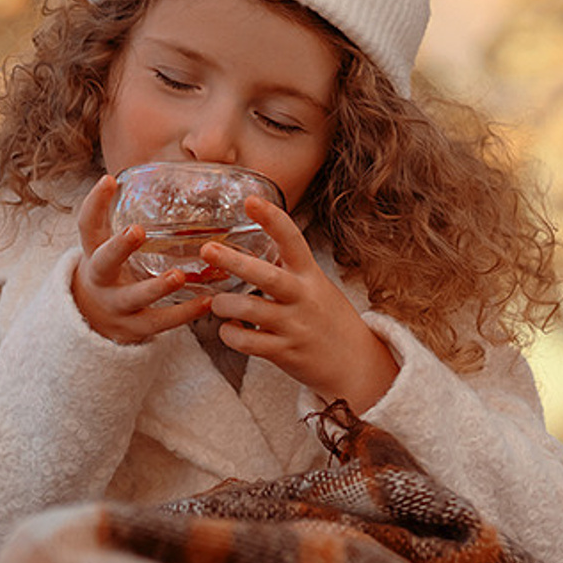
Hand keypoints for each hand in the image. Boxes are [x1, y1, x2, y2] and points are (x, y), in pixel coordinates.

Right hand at [70, 174, 213, 345]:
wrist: (93, 320)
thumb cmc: (113, 270)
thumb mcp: (109, 245)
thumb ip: (129, 218)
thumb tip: (170, 171)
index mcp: (93, 252)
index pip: (86, 225)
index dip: (94, 203)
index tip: (108, 179)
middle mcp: (100, 278)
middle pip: (105, 262)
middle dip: (120, 247)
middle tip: (137, 231)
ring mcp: (116, 305)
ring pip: (134, 297)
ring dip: (156, 287)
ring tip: (179, 276)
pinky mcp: (135, 328)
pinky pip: (161, 322)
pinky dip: (184, 313)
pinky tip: (208, 302)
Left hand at [201, 198, 398, 409]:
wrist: (356, 363)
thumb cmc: (327, 318)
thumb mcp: (316, 285)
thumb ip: (289, 268)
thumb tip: (254, 244)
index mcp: (310, 275)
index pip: (293, 240)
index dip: (272, 219)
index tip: (251, 200)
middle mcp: (303, 297)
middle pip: (267, 276)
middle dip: (235, 262)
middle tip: (207, 249)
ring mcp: (295, 325)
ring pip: (251, 310)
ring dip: (225, 305)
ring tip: (217, 303)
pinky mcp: (285, 352)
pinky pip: (248, 342)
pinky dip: (230, 335)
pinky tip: (229, 329)